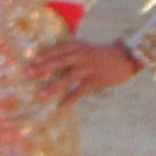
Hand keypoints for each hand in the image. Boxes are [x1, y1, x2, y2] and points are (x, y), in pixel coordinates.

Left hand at [22, 37, 140, 103]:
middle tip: (29, 73)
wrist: (126, 57)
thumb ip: (72, 53)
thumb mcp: (87, 48)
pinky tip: (61, 108)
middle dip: (44, 68)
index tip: (32, 60)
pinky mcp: (95, 80)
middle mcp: (82, 56)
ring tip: (40, 94)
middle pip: (59, 61)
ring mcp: (88, 68)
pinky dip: (70, 100)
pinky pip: (79, 91)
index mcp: (79, 47)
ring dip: (53, 86)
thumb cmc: (103, 54)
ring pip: (68, 78)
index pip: (59, 48)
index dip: (46, 54)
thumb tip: (54, 62)